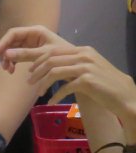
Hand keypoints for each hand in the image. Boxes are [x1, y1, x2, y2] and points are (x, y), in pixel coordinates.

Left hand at [0, 25, 135, 114]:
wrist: (122, 94)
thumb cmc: (102, 83)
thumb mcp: (86, 68)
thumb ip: (71, 64)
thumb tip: (50, 66)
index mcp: (82, 50)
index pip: (54, 51)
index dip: (38, 60)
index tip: (30, 71)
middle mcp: (84, 55)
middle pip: (51, 59)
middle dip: (36, 71)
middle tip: (29, 82)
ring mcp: (86, 67)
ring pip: (54, 71)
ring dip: (42, 83)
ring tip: (38, 93)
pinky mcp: (87, 80)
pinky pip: (64, 87)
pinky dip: (55, 95)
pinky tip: (50, 102)